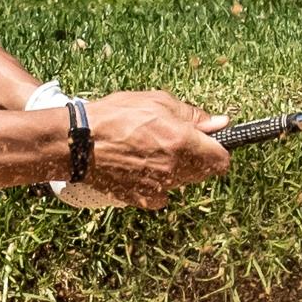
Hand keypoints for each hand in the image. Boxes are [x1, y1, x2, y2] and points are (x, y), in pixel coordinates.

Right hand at [82, 90, 230, 209]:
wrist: (79, 142)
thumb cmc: (116, 115)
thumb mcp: (157, 102)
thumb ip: (193, 115)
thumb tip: (220, 124)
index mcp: (182, 143)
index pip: (222, 159)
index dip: (218, 149)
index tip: (209, 141)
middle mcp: (175, 169)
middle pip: (204, 172)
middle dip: (198, 157)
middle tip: (175, 140)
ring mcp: (160, 188)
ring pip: (183, 182)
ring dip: (177, 168)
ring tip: (151, 150)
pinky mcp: (144, 199)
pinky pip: (162, 194)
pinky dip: (158, 183)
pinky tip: (141, 167)